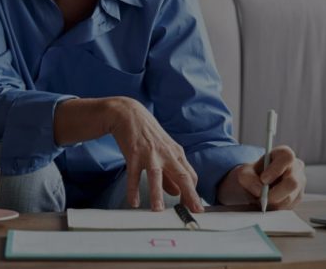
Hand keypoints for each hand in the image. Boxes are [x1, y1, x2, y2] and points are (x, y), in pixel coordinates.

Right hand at [105, 97, 203, 212]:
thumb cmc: (149, 135)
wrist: (130, 114)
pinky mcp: (133, 153)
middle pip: (181, 175)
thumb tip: (177, 193)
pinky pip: (133, 174)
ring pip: (156, 175)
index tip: (195, 208)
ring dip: (157, 193)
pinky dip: (132, 189)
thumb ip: (170, 173)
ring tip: (157, 210)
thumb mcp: (164, 152)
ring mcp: (150, 153)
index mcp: (176, 153)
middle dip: (189, 195)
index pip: (190, 175)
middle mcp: (166, 153)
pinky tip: (133, 202)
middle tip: (194, 211)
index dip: (193, 192)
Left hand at [218, 145, 305, 209]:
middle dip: (274, 194)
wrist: (256, 186)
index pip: (287, 158)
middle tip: (261, 198)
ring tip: (261, 200)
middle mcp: (296, 167)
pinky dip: (276, 208)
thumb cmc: (253, 175)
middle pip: (292, 182)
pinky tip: (268, 203)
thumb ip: (248, 178)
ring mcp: (300, 183)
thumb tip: (259, 190)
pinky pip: (289, 207)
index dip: (276, 169)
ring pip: (290, 198)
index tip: (263, 179)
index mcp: (284, 154)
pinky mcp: (298, 197)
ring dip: (273, 203)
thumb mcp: (244, 173)